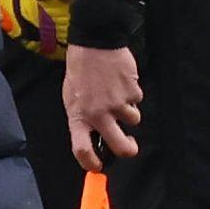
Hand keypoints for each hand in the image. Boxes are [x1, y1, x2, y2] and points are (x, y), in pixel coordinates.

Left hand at [64, 40, 141, 168]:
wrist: (94, 43)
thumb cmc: (80, 71)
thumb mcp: (72, 97)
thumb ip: (82, 117)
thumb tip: (93, 136)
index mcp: (79, 116)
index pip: (82, 150)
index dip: (91, 163)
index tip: (98, 165)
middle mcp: (98, 114)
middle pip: (120, 147)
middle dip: (128, 150)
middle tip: (129, 147)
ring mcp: (117, 104)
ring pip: (133, 120)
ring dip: (129, 112)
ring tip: (118, 95)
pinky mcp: (132, 91)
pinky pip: (137, 100)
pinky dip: (132, 94)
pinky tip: (121, 81)